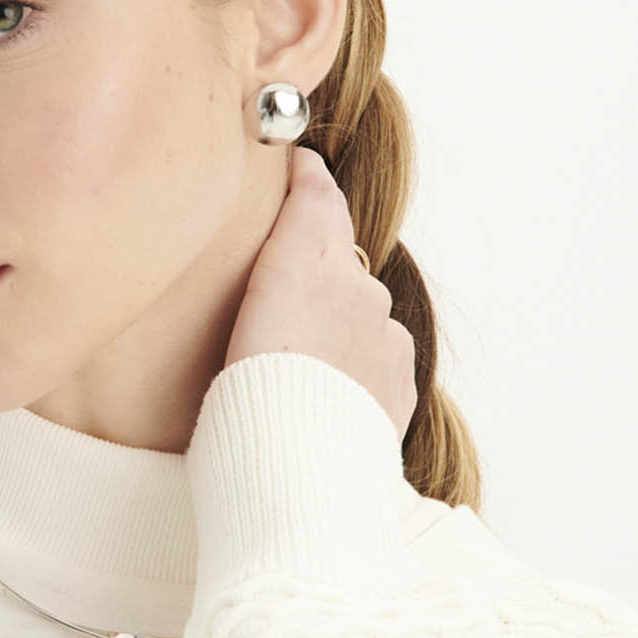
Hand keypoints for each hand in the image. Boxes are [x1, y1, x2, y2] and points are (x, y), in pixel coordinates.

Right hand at [223, 146, 418, 445]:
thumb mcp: (237, 310)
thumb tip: (295, 201)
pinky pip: (378, 358)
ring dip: (334, 323)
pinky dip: (354, 365)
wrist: (298, 474)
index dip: (304, 174)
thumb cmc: (247, 400)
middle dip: (313, 264)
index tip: (294, 162)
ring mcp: (385, 338)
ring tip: (296, 359)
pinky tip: (326, 392)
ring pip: (361, 312)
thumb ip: (274, 251)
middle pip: (338, 258)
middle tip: (273, 294)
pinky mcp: (400, 383)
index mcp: (308, 263)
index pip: (315, 194)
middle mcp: (358, 289)